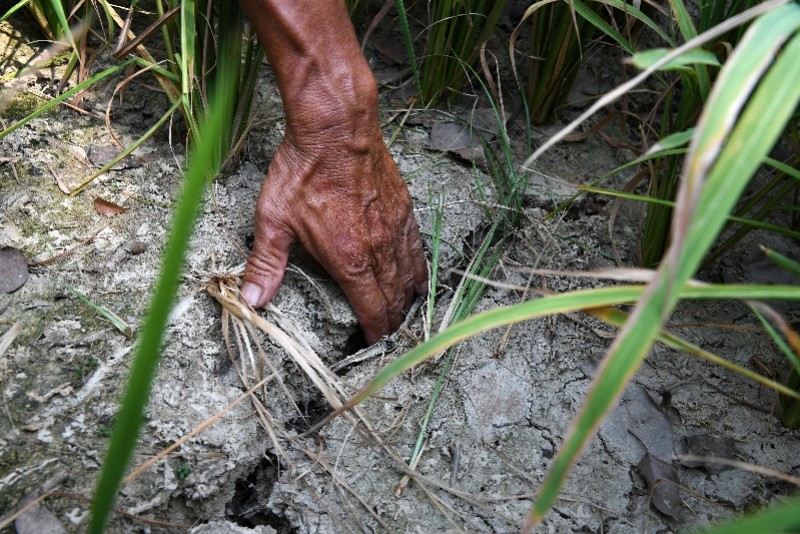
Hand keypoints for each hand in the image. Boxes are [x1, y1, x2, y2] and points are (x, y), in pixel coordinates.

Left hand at [240, 128, 426, 343]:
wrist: (337, 129)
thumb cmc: (304, 171)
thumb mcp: (274, 220)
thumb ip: (266, 264)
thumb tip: (253, 299)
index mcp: (350, 260)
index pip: (372, 311)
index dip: (374, 335)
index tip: (369, 346)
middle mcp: (380, 250)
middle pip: (395, 300)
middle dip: (392, 324)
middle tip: (385, 337)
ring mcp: (396, 230)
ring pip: (411, 278)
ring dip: (407, 301)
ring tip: (402, 315)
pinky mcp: (404, 210)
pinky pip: (418, 251)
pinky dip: (418, 271)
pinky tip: (415, 277)